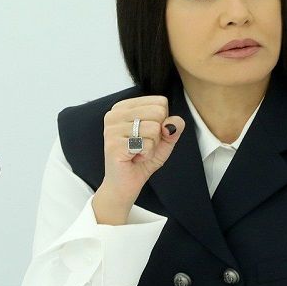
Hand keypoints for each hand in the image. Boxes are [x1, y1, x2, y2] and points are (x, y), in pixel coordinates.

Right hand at [93, 96, 184, 224]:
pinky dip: (146, 155)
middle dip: (158, 134)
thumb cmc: (142, 158)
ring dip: (152, 146)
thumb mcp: (165, 138)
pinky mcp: (113, 144)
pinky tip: (134, 158)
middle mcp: (115, 113)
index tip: (147, 135)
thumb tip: (171, 124)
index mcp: (125, 106)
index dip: (162, 122)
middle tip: (143, 145)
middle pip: (158, 112)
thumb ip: (174, 125)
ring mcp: (112, 128)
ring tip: (138, 152)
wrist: (126, 183)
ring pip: (154, 128)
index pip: (160, 102)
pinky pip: (146, 144)